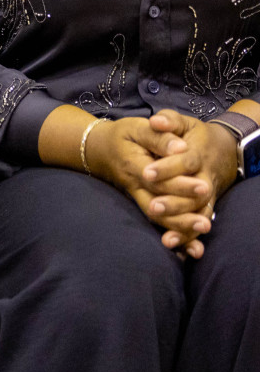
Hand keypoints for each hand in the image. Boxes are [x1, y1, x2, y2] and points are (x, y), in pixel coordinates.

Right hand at [85, 114, 214, 255]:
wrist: (99, 149)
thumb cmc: (122, 136)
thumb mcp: (137, 127)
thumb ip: (159, 136)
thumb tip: (182, 147)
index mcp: (133, 164)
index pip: (157, 178)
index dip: (179, 184)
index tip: (204, 187)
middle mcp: (134, 185)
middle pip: (156, 204)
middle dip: (182, 214)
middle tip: (206, 222)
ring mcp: (137, 196)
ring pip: (156, 217)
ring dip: (179, 228)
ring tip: (202, 230)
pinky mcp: (142, 202)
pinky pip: (157, 221)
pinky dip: (174, 236)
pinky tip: (191, 248)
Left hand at [141, 110, 239, 253]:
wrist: (225, 148)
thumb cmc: (196, 134)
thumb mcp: (184, 122)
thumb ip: (170, 120)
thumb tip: (156, 121)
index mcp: (198, 153)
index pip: (184, 161)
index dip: (168, 167)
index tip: (147, 172)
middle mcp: (205, 176)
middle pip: (194, 192)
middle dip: (175, 202)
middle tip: (155, 207)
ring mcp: (208, 193)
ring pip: (199, 212)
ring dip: (184, 226)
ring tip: (168, 239)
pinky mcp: (206, 206)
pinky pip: (200, 222)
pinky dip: (192, 238)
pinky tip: (181, 250)